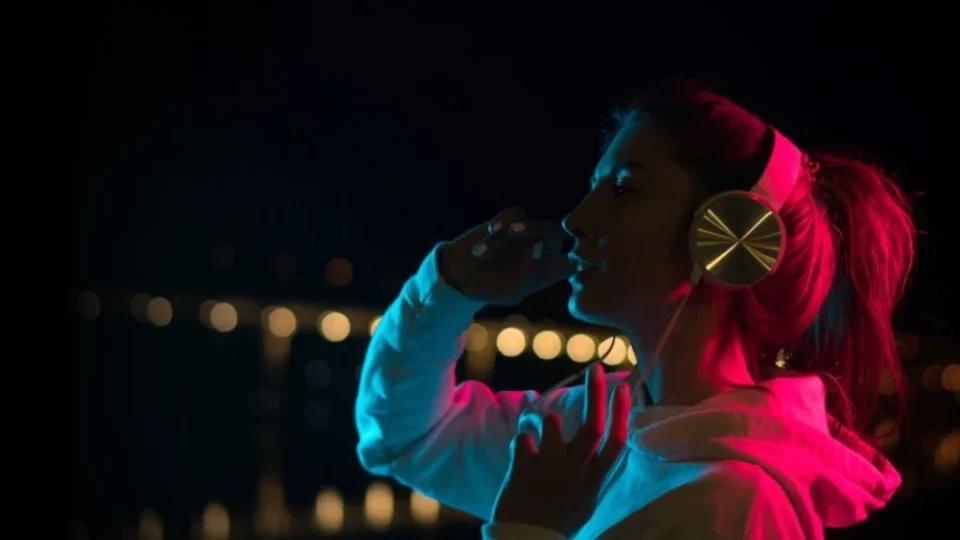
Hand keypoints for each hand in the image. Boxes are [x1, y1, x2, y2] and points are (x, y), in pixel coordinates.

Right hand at [439, 206, 574, 305]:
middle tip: (513, 231)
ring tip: (480, 253)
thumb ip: (529, 273)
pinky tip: (489, 231)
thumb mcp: (512, 290)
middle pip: (556, 232)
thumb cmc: (490, 288)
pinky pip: (515, 214)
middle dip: (536, 228)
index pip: (577, 260)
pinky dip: (502, 221)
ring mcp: (528, 233)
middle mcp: (544, 249)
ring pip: (532, 222)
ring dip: (505, 236)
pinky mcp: (511, 221)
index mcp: (550, 270)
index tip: (572, 250)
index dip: (583, 253)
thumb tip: (538, 246)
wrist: (461, 275)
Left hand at [491, 364, 630, 535]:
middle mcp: (576, 473)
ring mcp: (550, 469)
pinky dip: (521, 439)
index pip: (615, 442)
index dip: (621, 413)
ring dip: (544, 422)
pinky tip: (521, 451)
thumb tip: (591, 443)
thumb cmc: (555, 523)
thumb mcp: (583, 500)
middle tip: (594, 368)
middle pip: (591, 426)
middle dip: (595, 393)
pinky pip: (522, 438)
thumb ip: (588, 472)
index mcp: (594, 482)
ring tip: (539, 433)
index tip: (624, 388)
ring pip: (551, 424)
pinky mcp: (524, 469)